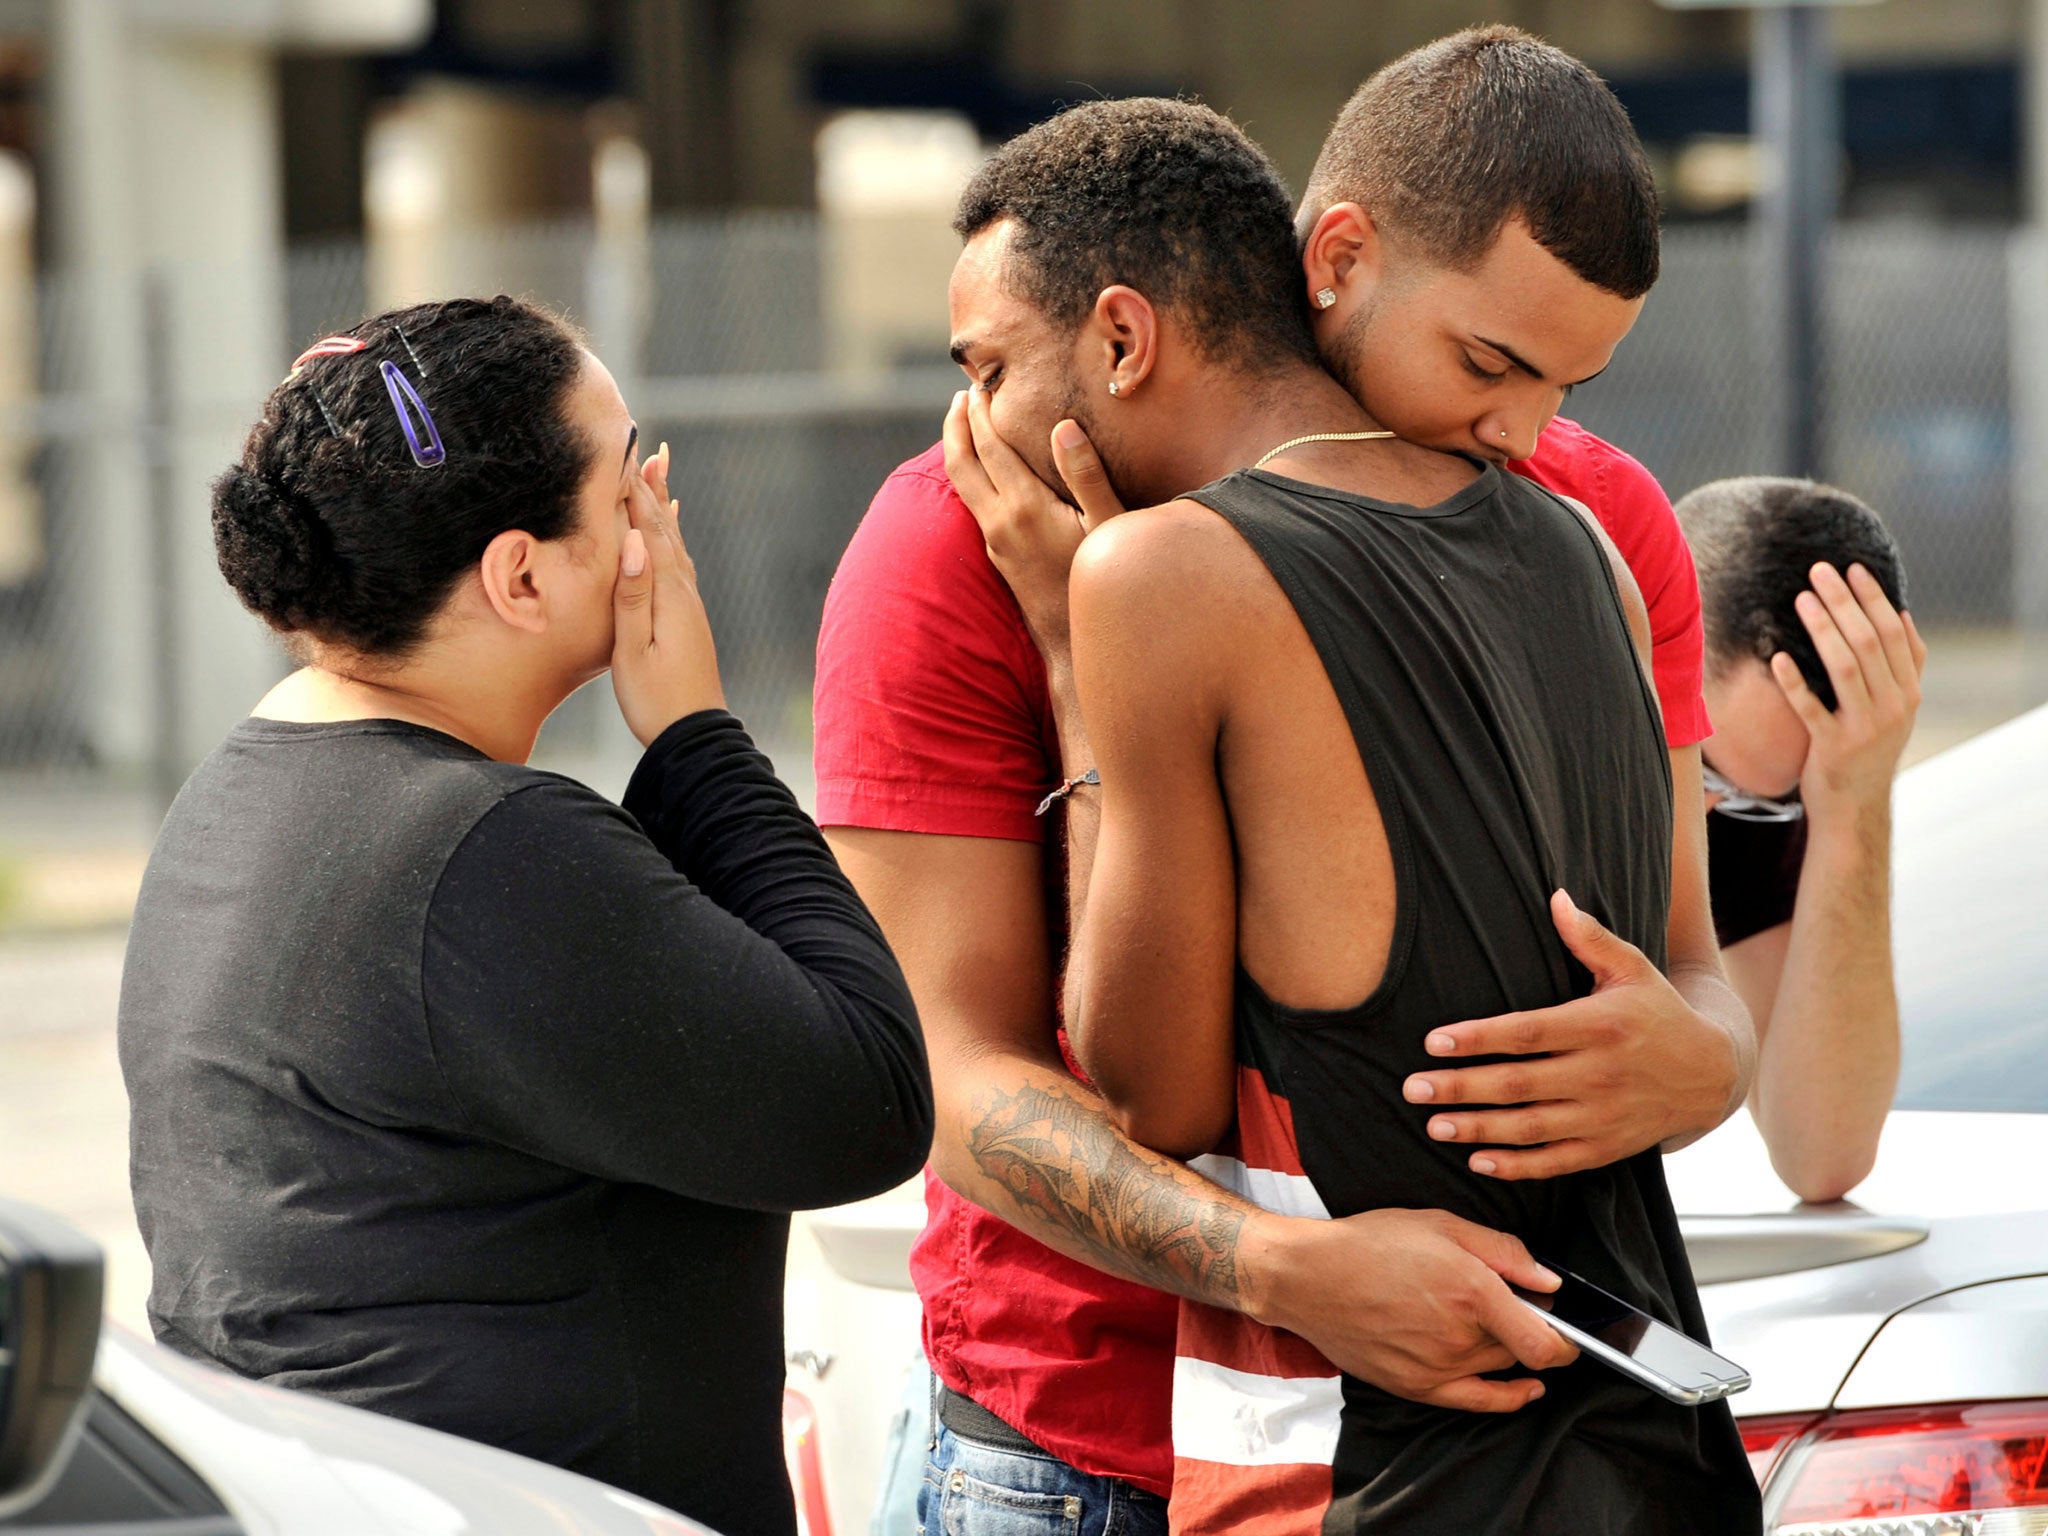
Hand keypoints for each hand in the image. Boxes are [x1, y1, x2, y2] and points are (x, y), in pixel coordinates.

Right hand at [611, 441, 724, 745]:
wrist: (695, 738)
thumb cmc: (656, 701)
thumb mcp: (632, 651)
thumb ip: (632, 596)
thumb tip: (635, 544)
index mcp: (668, 595)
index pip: (647, 530)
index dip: (634, 491)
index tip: (623, 452)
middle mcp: (684, 593)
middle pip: (665, 528)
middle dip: (653, 488)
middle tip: (648, 448)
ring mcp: (690, 605)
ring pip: (675, 543)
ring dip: (664, 507)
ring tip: (661, 474)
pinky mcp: (689, 619)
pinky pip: (680, 564)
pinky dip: (673, 538)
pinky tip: (670, 537)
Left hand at [941, 387, 1125, 666]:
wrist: (1076, 646)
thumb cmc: (1101, 584)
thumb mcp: (1107, 527)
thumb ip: (1086, 475)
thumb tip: (1063, 427)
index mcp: (1025, 508)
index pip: (992, 448)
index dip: (983, 412)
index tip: (982, 383)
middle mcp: (1000, 524)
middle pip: (961, 463)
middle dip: (957, 424)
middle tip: (963, 393)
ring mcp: (995, 542)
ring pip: (961, 485)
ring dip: (959, 448)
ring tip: (965, 421)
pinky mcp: (997, 556)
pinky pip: (972, 503)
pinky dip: (970, 474)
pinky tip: (984, 468)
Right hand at [1245, 1207, 1576, 1412]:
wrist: (1309, 1276)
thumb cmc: (1370, 1242)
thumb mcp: (1441, 1223)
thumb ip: (1504, 1251)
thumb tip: (1549, 1281)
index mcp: (1472, 1291)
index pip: (1544, 1340)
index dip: (1567, 1339)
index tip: (1570, 1328)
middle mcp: (1458, 1336)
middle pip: (1522, 1350)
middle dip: (1530, 1329)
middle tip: (1514, 1305)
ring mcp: (1436, 1367)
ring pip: (1499, 1369)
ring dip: (1508, 1350)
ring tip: (1490, 1322)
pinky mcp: (1415, 1386)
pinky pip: (1477, 1402)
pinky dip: (1507, 1398)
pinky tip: (1525, 1390)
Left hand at [1400, 890, 1738, 1178]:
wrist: (1711, 1073)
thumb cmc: (1659, 1012)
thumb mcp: (1633, 968)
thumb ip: (1590, 938)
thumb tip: (1556, 895)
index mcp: (1600, 1025)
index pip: (1528, 1033)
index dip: (1479, 1038)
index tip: (1434, 1041)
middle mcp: (1601, 1074)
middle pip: (1520, 1084)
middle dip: (1462, 1088)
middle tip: (1413, 1087)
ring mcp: (1604, 1116)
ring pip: (1532, 1127)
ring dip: (1479, 1129)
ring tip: (1433, 1125)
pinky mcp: (1608, 1148)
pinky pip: (1557, 1162)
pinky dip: (1518, 1166)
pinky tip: (1478, 1161)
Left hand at [1776, 562, 1926, 820]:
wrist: (1856, 808)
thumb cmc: (1868, 750)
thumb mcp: (1897, 708)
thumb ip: (1904, 666)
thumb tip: (1904, 615)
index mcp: (1909, 692)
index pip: (1894, 633)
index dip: (1873, 598)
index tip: (1852, 568)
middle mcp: (1894, 706)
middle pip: (1869, 642)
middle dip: (1844, 601)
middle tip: (1819, 570)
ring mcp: (1865, 728)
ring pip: (1845, 667)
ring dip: (1822, 629)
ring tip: (1801, 599)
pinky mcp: (1834, 748)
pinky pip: (1811, 709)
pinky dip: (1795, 682)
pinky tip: (1777, 657)